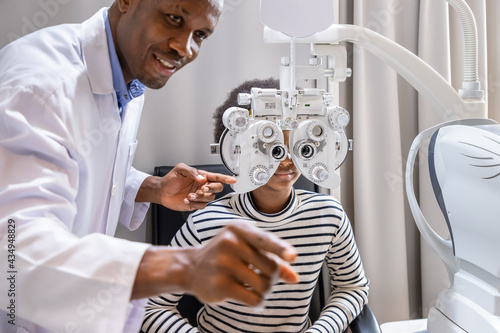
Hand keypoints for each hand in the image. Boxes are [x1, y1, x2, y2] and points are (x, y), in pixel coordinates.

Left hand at [136, 163, 235, 210]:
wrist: (162, 191)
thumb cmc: (171, 179)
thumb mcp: (180, 169)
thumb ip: (192, 171)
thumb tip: (202, 178)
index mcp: (202, 176)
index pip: (216, 177)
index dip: (226, 178)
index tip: (233, 180)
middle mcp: (203, 186)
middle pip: (217, 188)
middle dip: (212, 189)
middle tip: (202, 189)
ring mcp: (200, 196)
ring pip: (210, 198)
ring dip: (201, 197)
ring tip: (189, 195)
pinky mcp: (195, 204)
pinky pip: (202, 206)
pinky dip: (195, 204)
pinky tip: (186, 200)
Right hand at [182, 221, 298, 305]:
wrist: (191, 267)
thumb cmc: (227, 256)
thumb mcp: (247, 249)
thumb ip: (272, 260)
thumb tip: (294, 278)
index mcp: (239, 229)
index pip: (264, 239)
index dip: (280, 248)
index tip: (292, 256)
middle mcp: (230, 243)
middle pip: (271, 267)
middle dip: (273, 277)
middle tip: (262, 277)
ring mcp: (223, 264)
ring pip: (264, 285)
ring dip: (266, 291)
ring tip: (256, 289)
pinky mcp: (220, 285)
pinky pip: (253, 299)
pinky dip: (258, 303)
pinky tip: (253, 300)